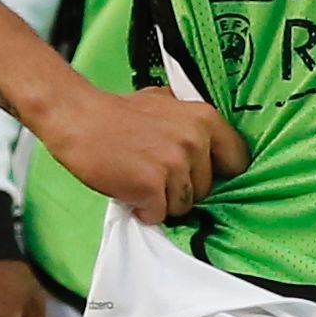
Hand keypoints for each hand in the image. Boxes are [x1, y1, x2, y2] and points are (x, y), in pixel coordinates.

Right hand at [39, 86, 243, 223]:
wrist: (77, 118)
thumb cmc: (117, 113)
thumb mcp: (165, 102)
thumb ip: (190, 121)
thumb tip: (209, 142)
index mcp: (205, 119)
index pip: (237, 160)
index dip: (220, 173)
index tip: (204, 176)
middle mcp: (195, 141)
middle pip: (207, 189)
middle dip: (184, 189)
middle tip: (156, 173)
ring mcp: (174, 165)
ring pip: (184, 206)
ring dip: (163, 201)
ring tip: (140, 179)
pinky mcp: (152, 187)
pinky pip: (159, 214)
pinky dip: (144, 210)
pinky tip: (130, 191)